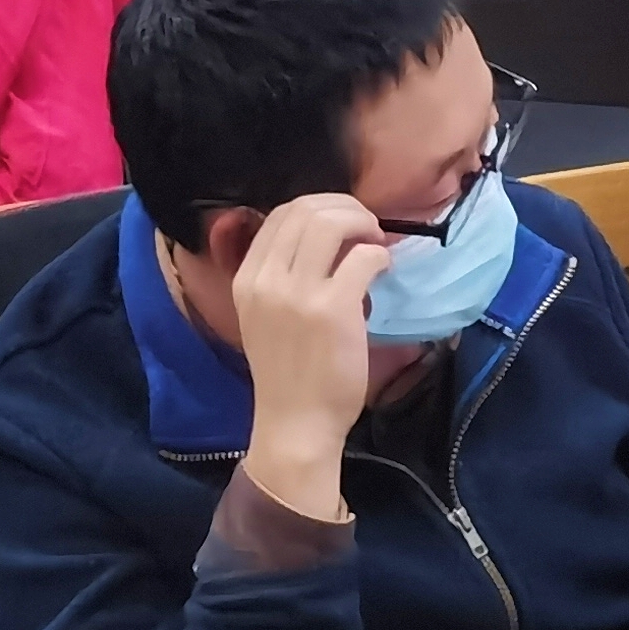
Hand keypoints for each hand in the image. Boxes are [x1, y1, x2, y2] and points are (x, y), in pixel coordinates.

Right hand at [229, 196, 395, 519]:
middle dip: (346, 207)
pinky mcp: (331, 309)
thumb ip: (283, 274)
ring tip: (375, 245)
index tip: (343, 224)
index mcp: (246, 280)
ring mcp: (296, 294)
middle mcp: (264, 281)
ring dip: (364, 224)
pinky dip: (380, 255)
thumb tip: (326, 231)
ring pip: (332, 222)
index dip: (319, 206)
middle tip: (367, 229)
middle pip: (306, 209)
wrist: (294, 423)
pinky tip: (383, 270)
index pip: (279, 213)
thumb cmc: (288, 370)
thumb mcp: (267, 314)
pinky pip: (363, 256)